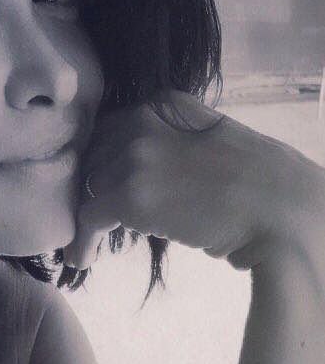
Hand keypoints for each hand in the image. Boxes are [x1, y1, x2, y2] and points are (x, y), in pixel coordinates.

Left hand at [63, 90, 324, 270]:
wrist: (282, 210)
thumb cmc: (261, 183)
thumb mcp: (212, 140)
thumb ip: (175, 143)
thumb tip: (148, 171)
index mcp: (165, 104)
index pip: (111, 130)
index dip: (105, 163)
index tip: (103, 187)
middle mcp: (142, 121)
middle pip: (95, 157)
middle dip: (95, 188)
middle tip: (98, 218)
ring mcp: (134, 157)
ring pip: (88, 188)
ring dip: (89, 216)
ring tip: (89, 244)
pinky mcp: (129, 196)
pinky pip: (87, 217)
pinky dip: (81, 240)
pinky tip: (83, 258)